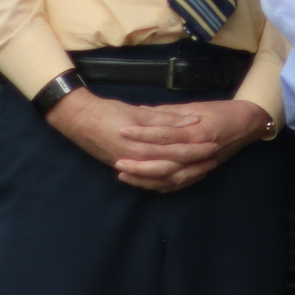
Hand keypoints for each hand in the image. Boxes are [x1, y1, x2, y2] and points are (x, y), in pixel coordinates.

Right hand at [45, 88, 219, 187]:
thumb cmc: (109, 112)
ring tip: (203, 170)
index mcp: (143, 147)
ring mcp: (130, 168)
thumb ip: (168, 119)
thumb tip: (194, 120)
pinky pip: (149, 182)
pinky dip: (166, 182)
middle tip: (214, 159)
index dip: (197, 149)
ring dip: (184, 176)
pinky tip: (178, 178)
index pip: (177, 152)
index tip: (215, 144)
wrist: (79, 120)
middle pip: (173, 169)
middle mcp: (137, 162)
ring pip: (162, 180)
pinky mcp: (125, 168)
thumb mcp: (140, 113)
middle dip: (195, 165)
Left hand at [112, 98, 272, 191]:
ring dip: (147, 178)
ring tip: (125, 174)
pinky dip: (162, 186)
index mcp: (198, 131)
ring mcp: (204, 164)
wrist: (250, 123)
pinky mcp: (204, 170)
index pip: (166, 135)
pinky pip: (181, 184)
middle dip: (140, 164)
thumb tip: (140, 112)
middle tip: (118, 161)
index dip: (142, 134)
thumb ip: (168, 113)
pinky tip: (144, 183)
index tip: (122, 130)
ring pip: (172, 178)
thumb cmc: (223, 111)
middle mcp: (201, 151)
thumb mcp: (195, 107)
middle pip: (166, 162)